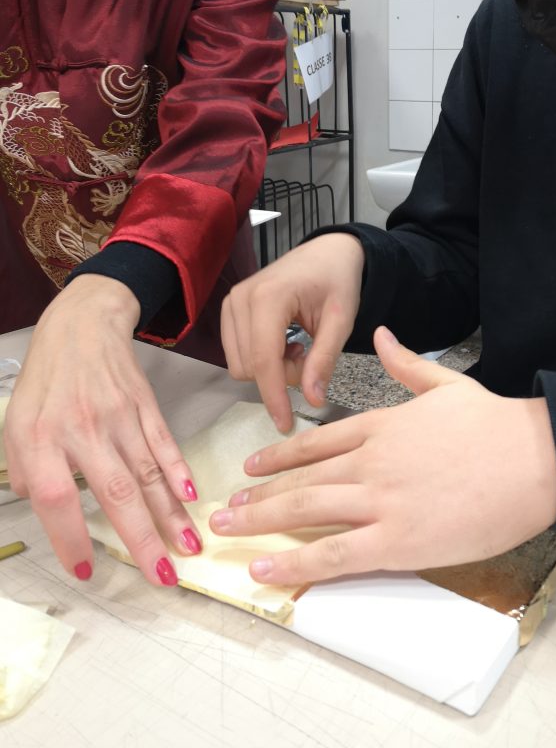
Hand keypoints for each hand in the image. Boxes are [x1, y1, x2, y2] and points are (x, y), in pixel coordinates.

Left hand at [4, 275, 202, 585]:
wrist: (83, 323)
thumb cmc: (48, 376)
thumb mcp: (16, 419)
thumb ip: (25, 466)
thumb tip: (44, 505)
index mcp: (42, 436)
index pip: (56, 498)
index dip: (70, 538)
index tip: (86, 570)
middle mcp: (83, 428)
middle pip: (116, 492)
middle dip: (143, 539)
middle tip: (163, 577)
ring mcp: (120, 416)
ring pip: (148, 473)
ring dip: (171, 515)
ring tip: (189, 548)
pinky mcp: (145, 405)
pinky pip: (164, 444)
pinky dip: (179, 471)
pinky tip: (191, 497)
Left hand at [210, 326, 555, 585]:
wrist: (535, 458)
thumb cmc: (496, 425)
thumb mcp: (446, 383)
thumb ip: (406, 363)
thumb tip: (383, 333)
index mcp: (382, 425)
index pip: (317, 441)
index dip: (279, 456)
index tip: (253, 467)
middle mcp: (371, 461)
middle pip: (301, 478)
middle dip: (257, 494)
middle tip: (225, 507)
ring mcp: (380, 501)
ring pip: (306, 510)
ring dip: (261, 522)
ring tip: (227, 531)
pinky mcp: (397, 541)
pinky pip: (334, 554)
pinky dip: (294, 562)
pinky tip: (264, 568)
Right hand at [221, 233, 364, 431]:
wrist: (327, 252)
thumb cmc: (337, 281)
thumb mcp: (341, 321)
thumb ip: (324, 360)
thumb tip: (312, 401)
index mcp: (269, 297)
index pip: (263, 360)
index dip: (274, 396)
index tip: (285, 424)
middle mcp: (240, 298)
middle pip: (250, 367)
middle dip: (281, 376)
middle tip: (309, 358)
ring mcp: (230, 302)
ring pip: (240, 364)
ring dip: (271, 369)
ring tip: (298, 349)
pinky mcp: (229, 308)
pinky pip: (236, 353)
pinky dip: (261, 359)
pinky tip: (284, 343)